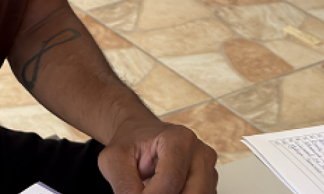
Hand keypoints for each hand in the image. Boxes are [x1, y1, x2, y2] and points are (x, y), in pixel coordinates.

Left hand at [98, 118, 217, 192]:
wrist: (139, 135)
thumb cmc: (129, 143)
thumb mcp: (114, 159)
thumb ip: (124, 184)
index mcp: (178, 139)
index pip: (171, 180)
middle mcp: (199, 153)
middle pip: (193, 193)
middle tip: (143, 193)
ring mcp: (208, 169)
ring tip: (151, 188)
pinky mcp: (209, 183)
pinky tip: (163, 191)